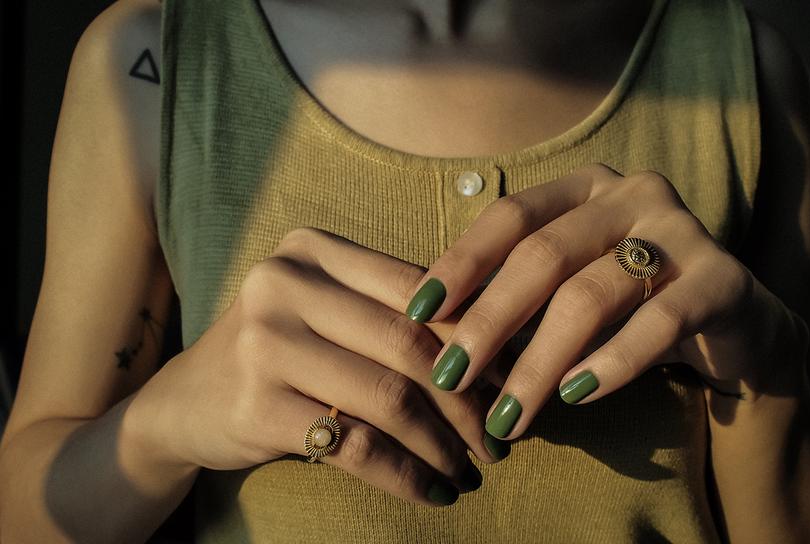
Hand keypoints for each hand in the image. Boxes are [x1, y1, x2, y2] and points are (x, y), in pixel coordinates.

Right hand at [128, 228, 495, 506]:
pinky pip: (355, 446)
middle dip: (468, 401)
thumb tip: (500, 345)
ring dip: (443, 444)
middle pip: (409, 344)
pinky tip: (431, 490)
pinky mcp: (255, 406)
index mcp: (313, 251)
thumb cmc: (278, 351)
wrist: (187, 399)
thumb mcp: (326, 312)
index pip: (419, 292)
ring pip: (389, 398)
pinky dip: (405, 474)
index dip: (475, 340)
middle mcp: (283, 283)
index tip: (508, 382)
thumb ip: (393, 313)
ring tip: (469, 469)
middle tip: (497, 440)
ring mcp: (263, 343)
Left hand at [405, 164, 809, 439]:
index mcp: (586, 187)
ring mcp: (681, 230)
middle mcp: (632, 194)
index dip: (461, 261)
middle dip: (489, 321)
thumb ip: (515, 289)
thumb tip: (433, 329)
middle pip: (543, 255)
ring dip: (539, 362)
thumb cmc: (628, 303)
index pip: (510, 215)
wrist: (732, 324)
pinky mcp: (722, 278)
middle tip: (450, 376)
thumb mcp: (568, 283)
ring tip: (508, 415)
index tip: (419, 311)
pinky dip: (610, 363)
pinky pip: (657, 322)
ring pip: (591, 295)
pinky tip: (576, 396)